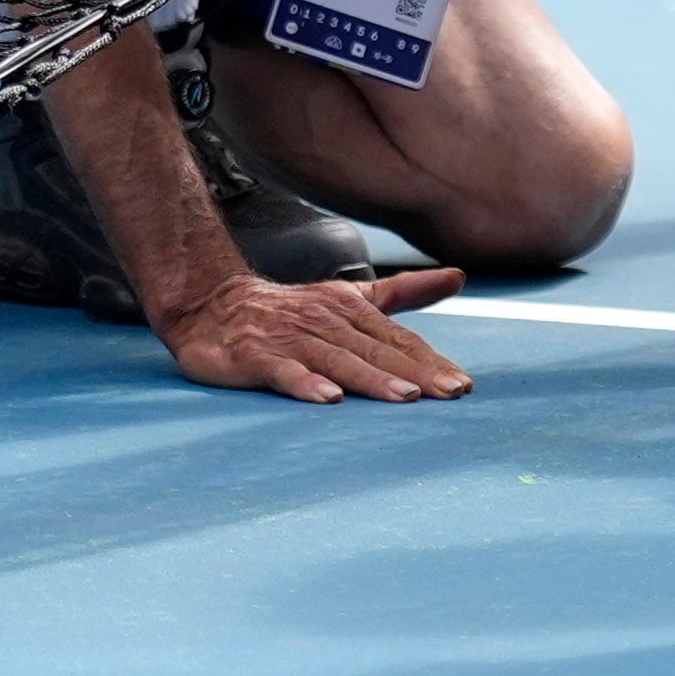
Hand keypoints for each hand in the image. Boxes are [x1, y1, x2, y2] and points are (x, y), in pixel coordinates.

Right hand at [152, 261, 475, 400]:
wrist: (212, 304)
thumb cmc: (290, 310)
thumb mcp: (350, 296)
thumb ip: (403, 291)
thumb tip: (459, 276)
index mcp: (350, 309)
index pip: (398, 339)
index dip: (431, 362)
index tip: (462, 385)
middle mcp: (324, 321)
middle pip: (377, 351)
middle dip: (417, 373)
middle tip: (452, 394)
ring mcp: (290, 338)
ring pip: (338, 361)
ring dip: (372, 380)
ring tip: (406, 397)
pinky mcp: (255, 356)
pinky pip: (284, 371)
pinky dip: (306, 384)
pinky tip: (328, 399)